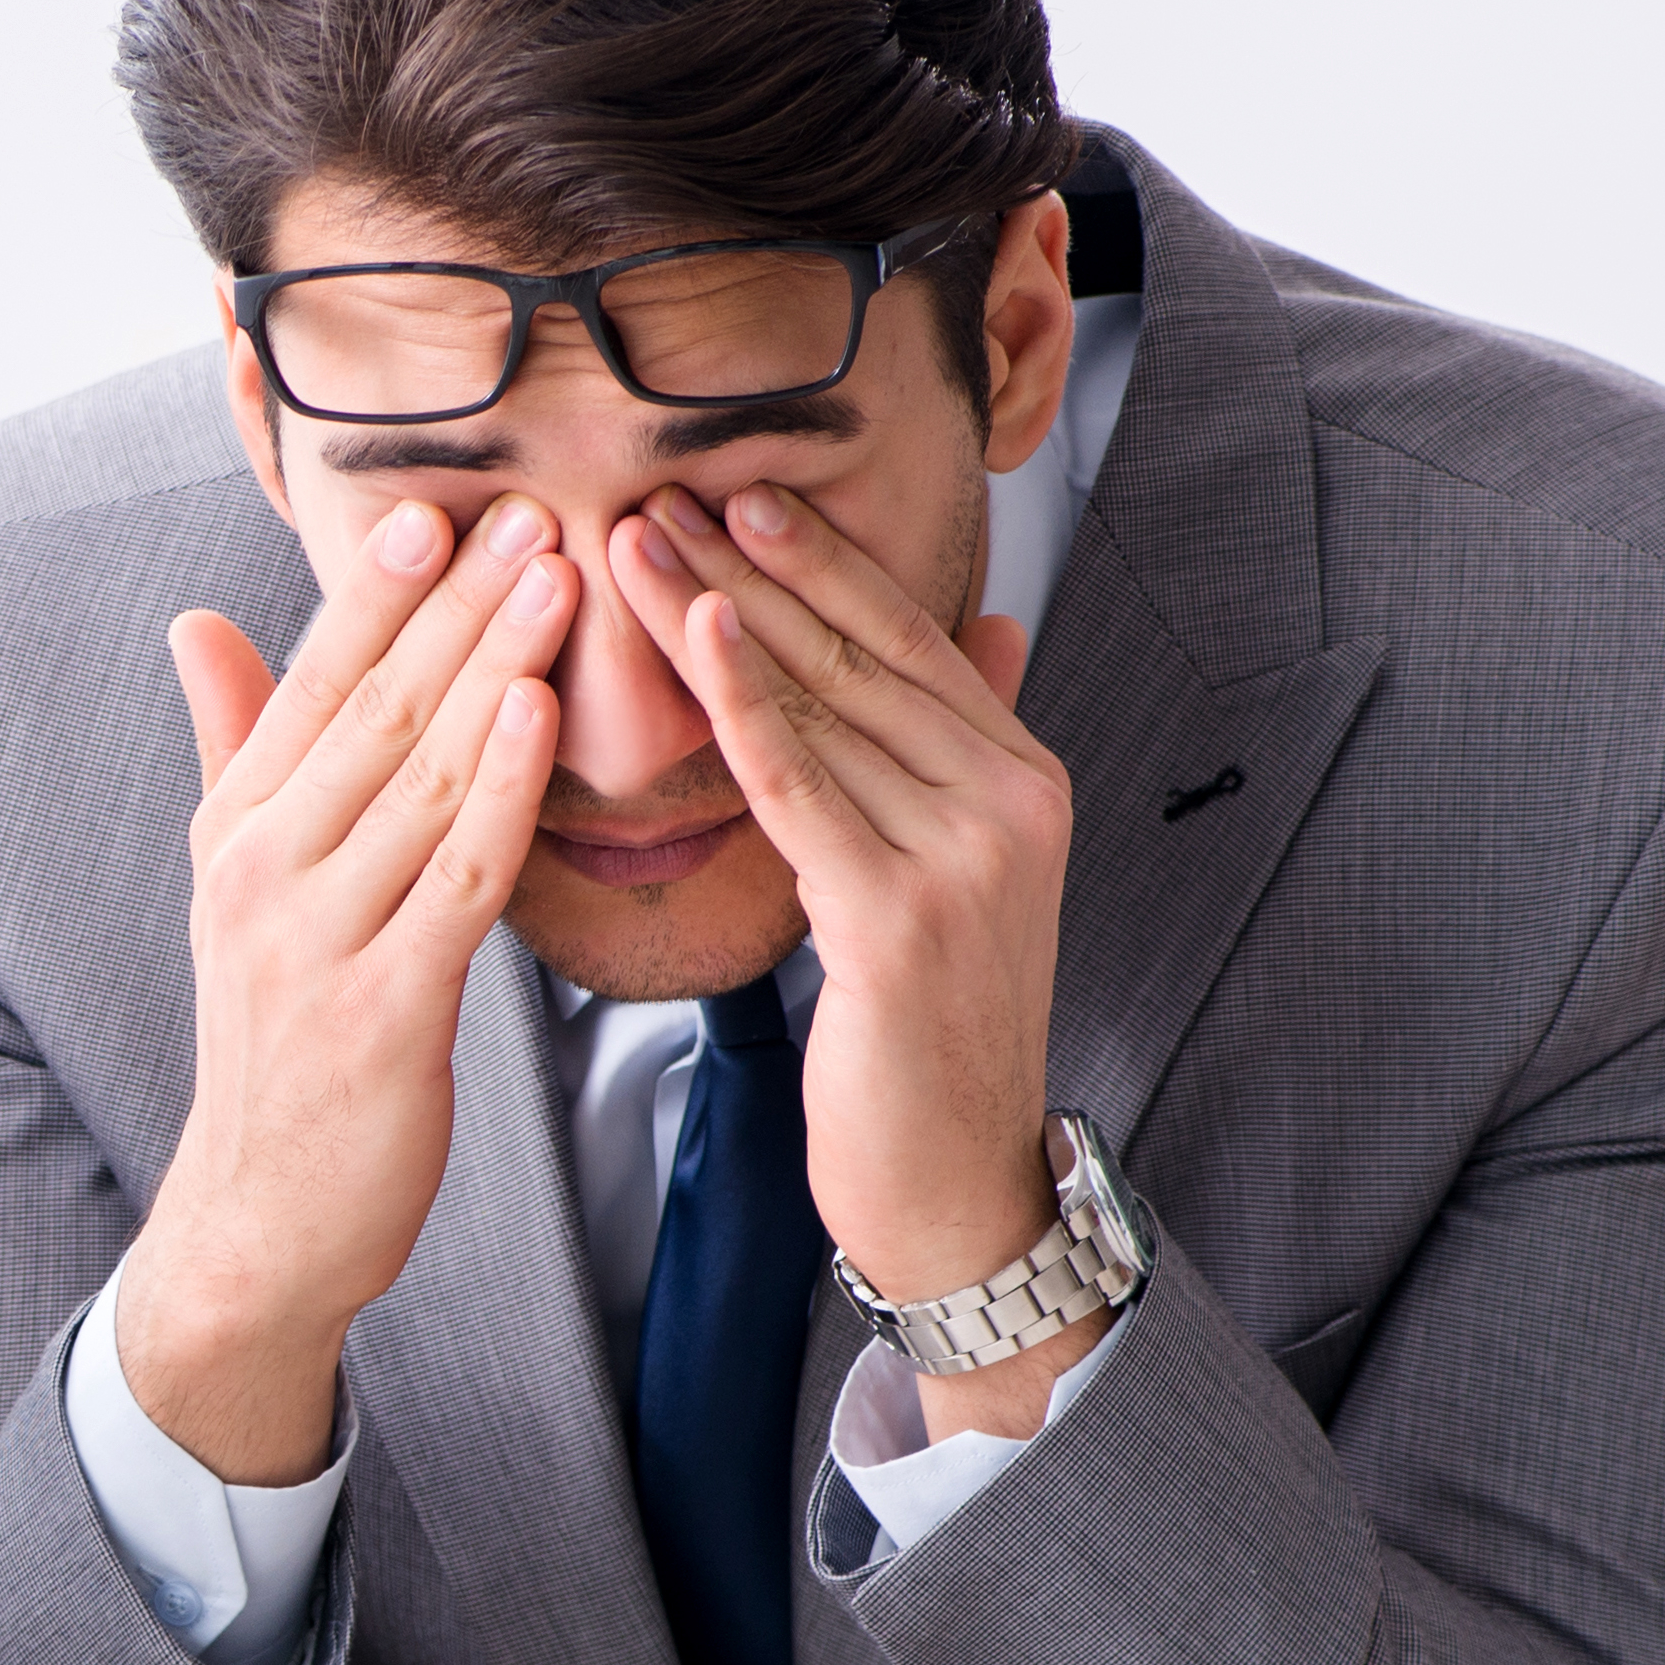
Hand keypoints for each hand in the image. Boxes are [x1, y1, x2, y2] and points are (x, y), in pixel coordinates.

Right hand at [115, 496, 573, 1480]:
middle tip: (529, 507)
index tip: (436, 503)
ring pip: (418, 777)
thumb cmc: (279, 1047)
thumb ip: (232, 750)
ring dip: (492, 667)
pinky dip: (497, 789)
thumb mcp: (237, 890)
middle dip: (453, 604)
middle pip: (373, 712)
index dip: (373, 592)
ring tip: (559, 577)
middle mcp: (263, 871)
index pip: (309, 684)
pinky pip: (455, 876)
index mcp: (234, 832)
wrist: (262, 1221)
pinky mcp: (381, 1008)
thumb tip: (197, 624)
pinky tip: (538, 714)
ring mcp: (316, 939)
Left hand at [600, 479, 1089, 1437]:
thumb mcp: (960, 873)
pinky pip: (804, 788)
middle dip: (754, 564)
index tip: (732, 488)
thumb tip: (991, 626)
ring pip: (823, 704)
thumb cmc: (927, 1033)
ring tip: (643, 539)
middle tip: (661, 486)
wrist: (951, 1179)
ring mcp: (966, 856)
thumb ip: (961, 748)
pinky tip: (696, 635)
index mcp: (1021, 776)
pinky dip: (747, 706)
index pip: (909, 636)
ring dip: (723, 611)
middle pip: (859, 652)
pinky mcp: (903, 917)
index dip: (819, 558)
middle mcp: (1009, 800)